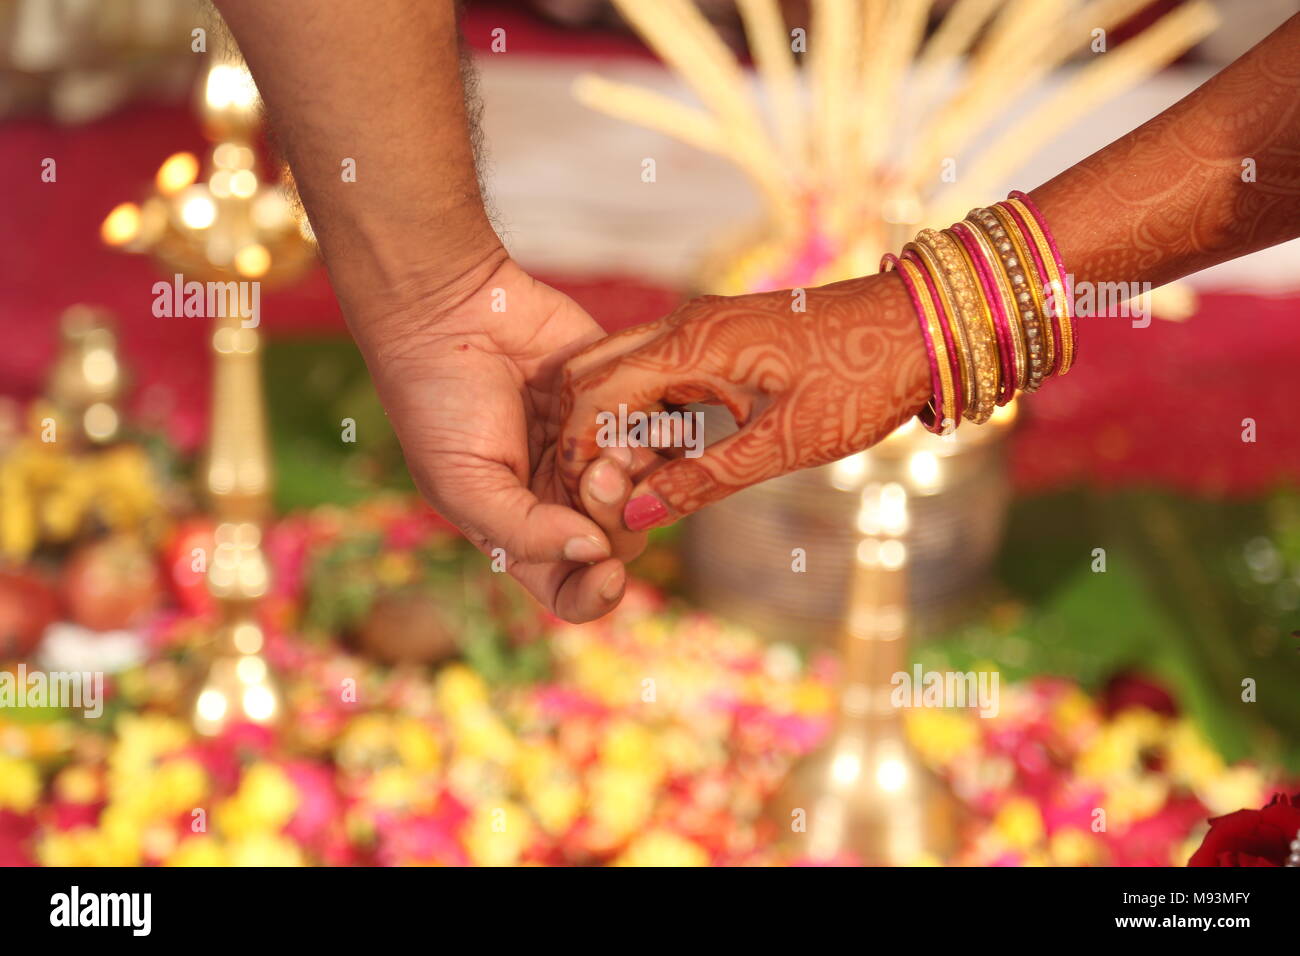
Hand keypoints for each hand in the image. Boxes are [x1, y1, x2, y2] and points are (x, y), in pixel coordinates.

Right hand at [352, 253, 645, 622]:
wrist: (451, 312)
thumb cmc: (438, 404)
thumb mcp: (462, 482)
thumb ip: (523, 532)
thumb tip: (594, 557)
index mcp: (521, 532)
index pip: (570, 591)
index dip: (596, 596)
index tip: (610, 573)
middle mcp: (563, 501)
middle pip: (618, 541)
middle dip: (615, 517)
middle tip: (598, 474)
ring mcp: (595, 453)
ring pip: (646, 492)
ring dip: (638, 476)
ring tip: (613, 441)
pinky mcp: (620, 406)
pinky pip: (660, 436)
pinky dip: (654, 434)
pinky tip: (628, 416)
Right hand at [558, 271, 932, 529]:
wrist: (923, 325)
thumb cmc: (862, 380)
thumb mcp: (784, 443)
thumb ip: (704, 479)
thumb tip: (636, 514)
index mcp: (693, 344)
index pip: (596, 392)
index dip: (576, 449)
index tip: (577, 498)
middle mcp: (685, 326)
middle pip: (595, 374)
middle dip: (585, 434)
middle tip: (599, 492)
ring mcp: (702, 328)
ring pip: (624, 372)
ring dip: (616, 425)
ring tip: (632, 483)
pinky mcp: (721, 339)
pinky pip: (660, 371)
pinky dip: (647, 413)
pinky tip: (665, 455)